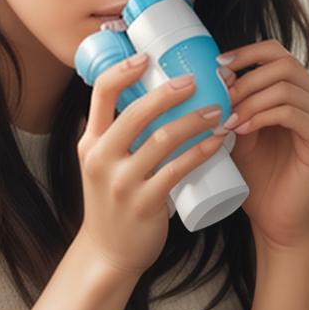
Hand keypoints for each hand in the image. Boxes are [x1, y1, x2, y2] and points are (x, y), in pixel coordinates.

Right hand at [74, 57, 228, 278]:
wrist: (108, 252)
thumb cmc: (112, 202)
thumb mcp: (100, 163)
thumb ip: (112, 134)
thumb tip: (138, 95)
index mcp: (90, 143)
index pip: (101, 94)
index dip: (124, 69)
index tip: (147, 57)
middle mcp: (101, 159)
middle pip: (137, 112)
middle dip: (170, 92)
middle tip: (196, 81)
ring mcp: (122, 183)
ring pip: (163, 139)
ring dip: (194, 120)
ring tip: (218, 111)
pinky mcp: (145, 204)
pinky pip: (178, 170)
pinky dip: (201, 152)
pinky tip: (217, 142)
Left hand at [216, 40, 308, 251]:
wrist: (277, 221)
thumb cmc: (258, 179)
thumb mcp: (239, 131)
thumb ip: (234, 103)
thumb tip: (209, 74)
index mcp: (302, 92)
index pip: (277, 54)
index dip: (246, 53)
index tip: (216, 67)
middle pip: (283, 64)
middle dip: (244, 79)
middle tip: (219, 100)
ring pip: (284, 87)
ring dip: (248, 100)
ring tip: (226, 120)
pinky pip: (290, 111)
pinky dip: (261, 116)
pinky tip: (241, 130)